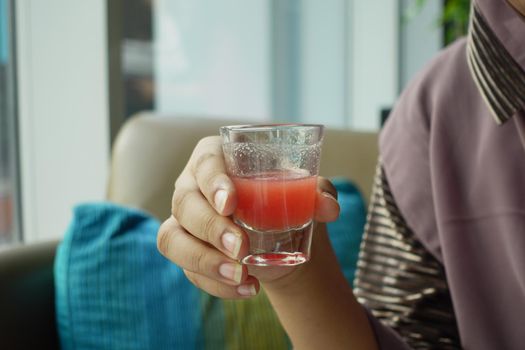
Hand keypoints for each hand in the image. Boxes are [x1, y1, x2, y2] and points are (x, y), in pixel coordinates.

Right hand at [157, 136, 339, 298]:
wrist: (282, 236)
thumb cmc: (286, 200)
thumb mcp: (306, 192)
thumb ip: (319, 193)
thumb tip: (329, 207)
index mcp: (217, 159)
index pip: (205, 162)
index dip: (212, 182)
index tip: (231, 204)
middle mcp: (192, 186)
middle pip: (185, 203)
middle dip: (211, 228)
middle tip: (242, 247)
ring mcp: (184, 221)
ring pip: (172, 239)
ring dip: (204, 261)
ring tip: (241, 275)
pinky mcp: (187, 251)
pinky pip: (187, 269)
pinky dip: (215, 284)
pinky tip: (247, 289)